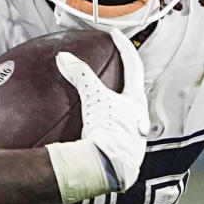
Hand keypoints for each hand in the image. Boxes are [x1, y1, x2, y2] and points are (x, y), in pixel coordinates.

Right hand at [55, 32, 148, 189]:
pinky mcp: (123, 152)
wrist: (110, 169)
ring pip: (126, 112)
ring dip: (115, 102)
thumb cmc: (108, 131)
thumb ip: (81, 76)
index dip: (124, 47)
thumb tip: (63, 57)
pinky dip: (103, 123)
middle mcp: (140, 118)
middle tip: (113, 65)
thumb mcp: (94, 99)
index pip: (133, 65)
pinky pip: (113, 131)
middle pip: (133, 89)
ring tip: (100, 97)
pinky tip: (91, 128)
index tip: (115, 34)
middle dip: (125, 77)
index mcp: (137, 101)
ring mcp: (133, 136)